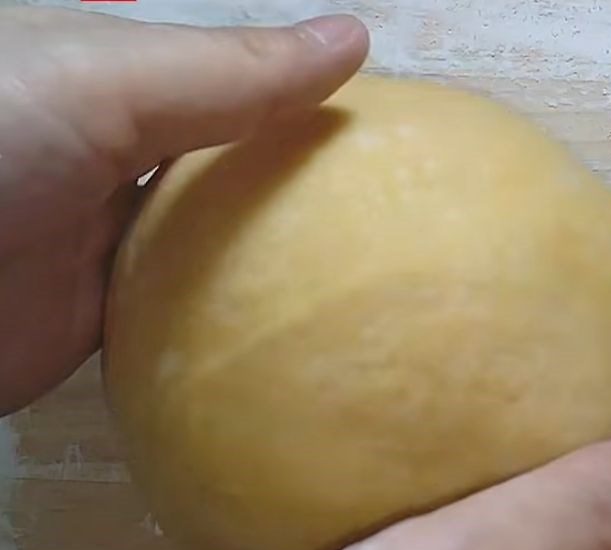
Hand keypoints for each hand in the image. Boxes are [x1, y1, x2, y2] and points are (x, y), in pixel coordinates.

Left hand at [0, 6, 367, 415]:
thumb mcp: (102, 81)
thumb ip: (226, 71)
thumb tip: (354, 38)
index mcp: (108, 78)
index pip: (227, 78)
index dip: (300, 94)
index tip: (382, 127)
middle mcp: (110, 155)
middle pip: (223, 167)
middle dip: (294, 183)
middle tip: (390, 206)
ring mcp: (103, 242)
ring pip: (207, 248)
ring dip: (268, 262)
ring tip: (362, 269)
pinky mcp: (97, 320)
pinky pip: (178, 316)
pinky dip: (226, 322)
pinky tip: (288, 327)